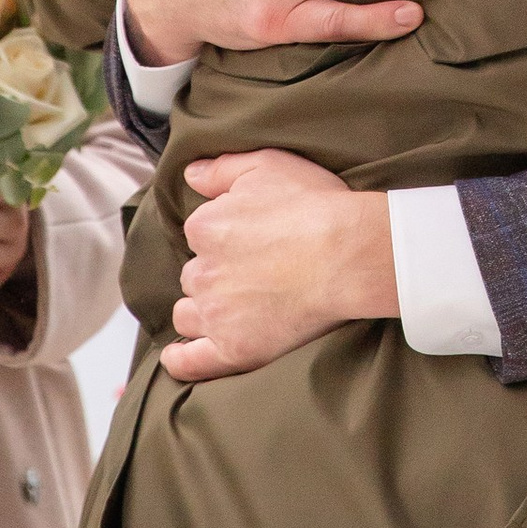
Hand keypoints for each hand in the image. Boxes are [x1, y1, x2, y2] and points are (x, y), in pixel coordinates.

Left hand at [161, 148, 398, 380]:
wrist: (348, 254)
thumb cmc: (315, 206)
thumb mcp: (268, 165)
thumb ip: (222, 168)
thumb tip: (191, 175)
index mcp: (205, 227)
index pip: (201, 234)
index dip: (225, 236)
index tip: (252, 239)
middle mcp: (202, 272)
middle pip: (196, 275)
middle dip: (215, 273)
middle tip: (253, 272)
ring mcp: (216, 314)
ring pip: (189, 314)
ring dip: (201, 310)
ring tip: (229, 310)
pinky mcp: (233, 349)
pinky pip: (191, 362)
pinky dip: (180, 360)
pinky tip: (178, 356)